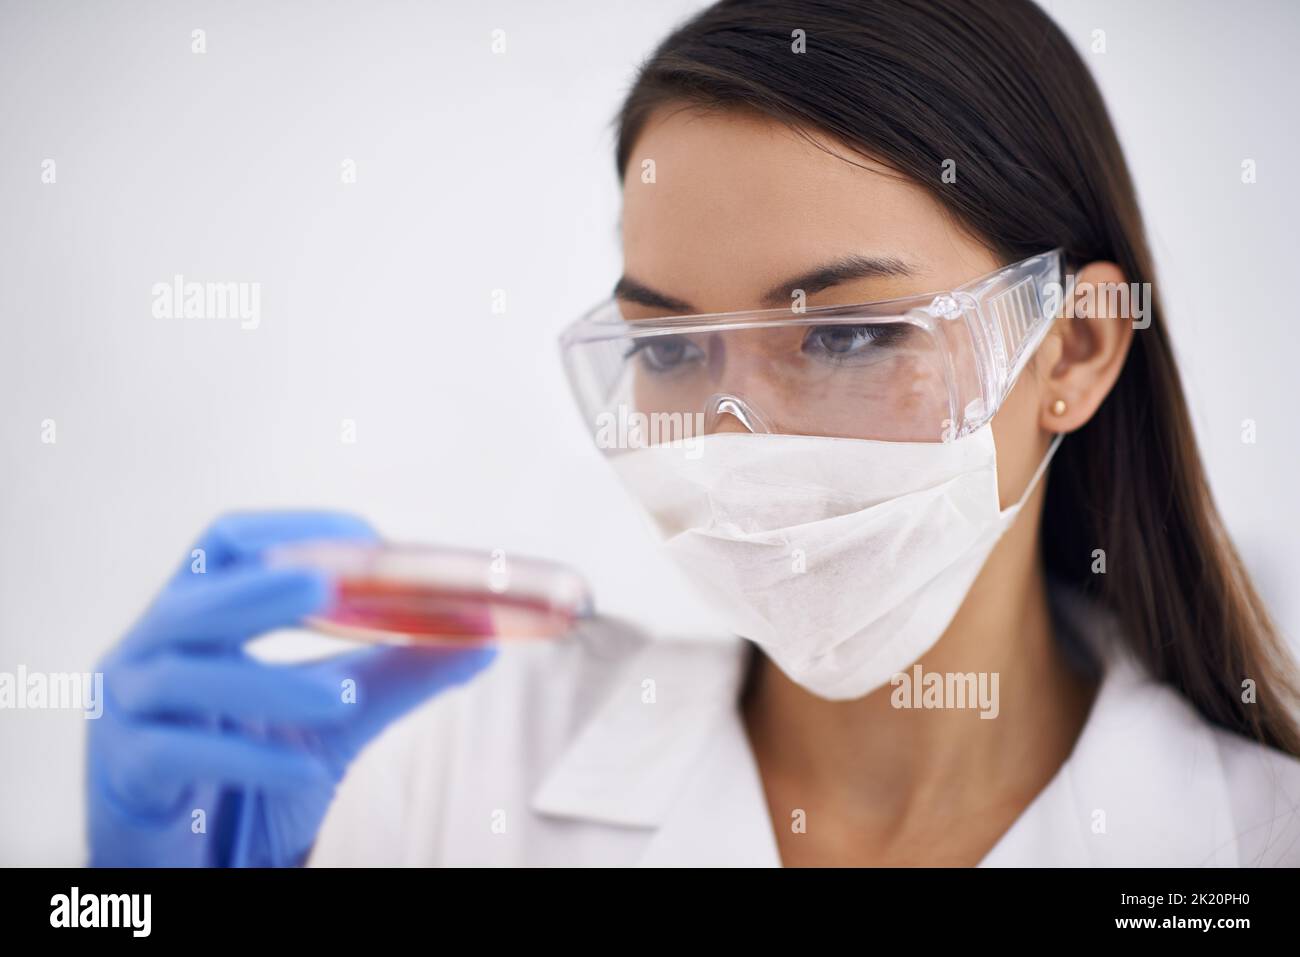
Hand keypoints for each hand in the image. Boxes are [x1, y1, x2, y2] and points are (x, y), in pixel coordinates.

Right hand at [87, 511, 496, 865]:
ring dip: (270, 683)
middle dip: (260, 590)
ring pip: (189, 676)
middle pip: (195, 598)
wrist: (186, 850)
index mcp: (197, 614)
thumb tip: (482, 640)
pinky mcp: (125, 770)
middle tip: (327, 587)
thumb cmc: (249, 761)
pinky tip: (303, 773)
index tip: (367, 539)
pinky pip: (181, 753)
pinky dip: (250, 759)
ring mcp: (126, 707)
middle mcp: (150, 647)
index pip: (225, 543)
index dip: (292, 529)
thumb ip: (397, 673)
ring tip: (341, 698)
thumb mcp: (332, 715)